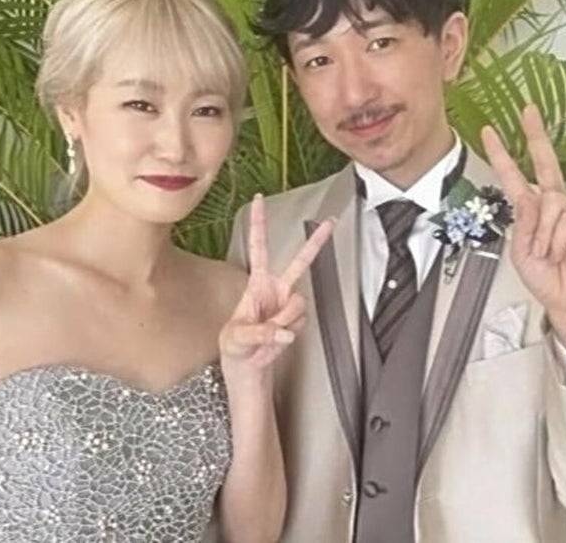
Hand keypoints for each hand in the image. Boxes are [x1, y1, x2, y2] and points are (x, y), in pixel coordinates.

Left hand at [220, 194, 333, 380]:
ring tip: (268, 333)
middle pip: (300, 261)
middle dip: (316, 242)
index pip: (258, 247)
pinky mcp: (297, 320)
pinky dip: (289, 333)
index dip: (259, 223)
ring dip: (285, 320)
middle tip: (331, 222)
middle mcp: (275, 289)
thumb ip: (259, 332)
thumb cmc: (234, 347)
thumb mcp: (236, 338)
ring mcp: (288, 304)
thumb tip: (282, 331)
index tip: (259, 199)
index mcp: (256, 283)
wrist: (247, 367)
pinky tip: (277, 338)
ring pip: (299, 304)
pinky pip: (301, 322)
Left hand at [481, 105, 565, 364]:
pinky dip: (556, 240)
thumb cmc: (546, 278)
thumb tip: (534, 198)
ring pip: (550, 203)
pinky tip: (561, 252)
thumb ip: (524, 222)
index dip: (503, 155)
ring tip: (546, 253)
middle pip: (547, 164)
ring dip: (542, 234)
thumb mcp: (520, 250)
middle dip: (536, 136)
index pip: (517, 176)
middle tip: (528, 111)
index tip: (490, 132)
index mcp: (533, 210)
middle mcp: (554, 205)